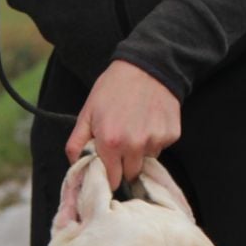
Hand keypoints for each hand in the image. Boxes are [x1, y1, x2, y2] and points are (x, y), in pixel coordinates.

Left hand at [66, 60, 181, 189]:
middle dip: (125, 166)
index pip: (113, 180)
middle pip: (130, 174)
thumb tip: (74, 166)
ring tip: (136, 128)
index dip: (110, 175)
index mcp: (111, 143)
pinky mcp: (171, 135)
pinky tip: (149, 122)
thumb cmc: (112, 88)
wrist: (146, 65)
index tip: (110, 167)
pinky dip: (155, 140)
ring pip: (146, 161)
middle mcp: (134, 146)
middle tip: (122, 145)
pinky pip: (160, 148)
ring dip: (141, 152)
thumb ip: (76, 143)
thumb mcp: (87, 112)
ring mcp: (155, 140)